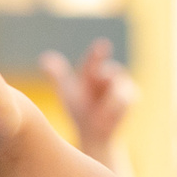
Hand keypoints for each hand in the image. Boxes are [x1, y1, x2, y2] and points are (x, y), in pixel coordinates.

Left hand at [40, 37, 136, 159]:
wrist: (94, 132)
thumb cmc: (81, 109)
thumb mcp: (68, 93)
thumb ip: (58, 75)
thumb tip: (44, 59)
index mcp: (94, 70)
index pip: (95, 58)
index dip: (98, 52)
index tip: (102, 44)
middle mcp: (110, 73)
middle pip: (108, 71)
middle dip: (102, 77)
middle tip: (95, 82)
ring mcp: (123, 84)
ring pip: (118, 87)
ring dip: (107, 101)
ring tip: (99, 116)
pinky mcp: (131, 96)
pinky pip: (124, 99)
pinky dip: (113, 109)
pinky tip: (106, 118)